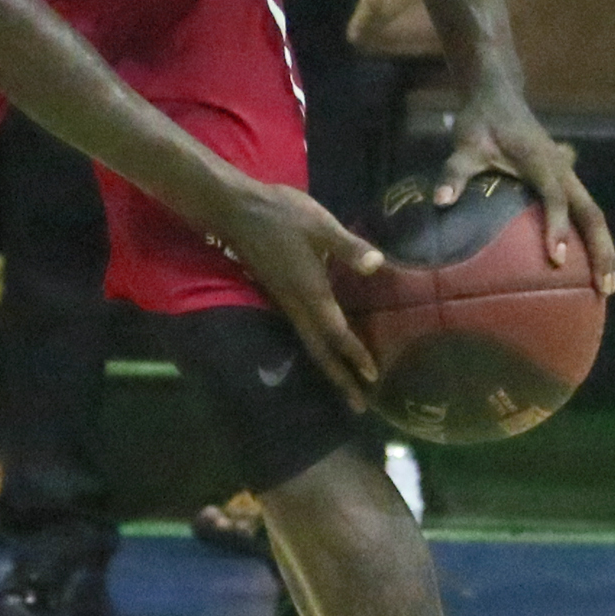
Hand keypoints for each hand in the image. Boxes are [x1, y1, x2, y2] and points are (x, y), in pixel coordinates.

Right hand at [205, 176, 386, 407]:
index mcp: (309, 291)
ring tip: (346, 385)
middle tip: (358, 405)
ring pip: (309, 342)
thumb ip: (348, 247)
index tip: (372, 377)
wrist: (236, 210)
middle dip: (339, 378)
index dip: (354, 354)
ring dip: (328, 366)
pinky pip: (301, 329)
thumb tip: (377, 266)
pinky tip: (325, 347)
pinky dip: (318, 346)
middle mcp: (296, 304)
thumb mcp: (320, 225)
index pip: (336, 331)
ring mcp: (284, 300)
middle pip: (319, 349)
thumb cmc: (280, 215)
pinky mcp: (278, 293)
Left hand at [326, 0, 440, 57]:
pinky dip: (420, 16)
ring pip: (414, 15)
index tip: (354, 36)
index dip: (361, 28)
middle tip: (369, 39)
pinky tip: (411, 17)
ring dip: (398, 26)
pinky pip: (431, 6)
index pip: (371, 11)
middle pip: (391, 18)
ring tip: (389, 33)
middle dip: (379, 33)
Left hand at [437, 82, 614, 295]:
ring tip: (606, 287)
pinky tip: (588, 266)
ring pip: (593, 213)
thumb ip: (455, 172)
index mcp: (541, 162)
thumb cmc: (482, 122)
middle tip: (604, 288)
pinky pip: (584, 212)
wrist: (498, 96)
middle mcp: (563, 171)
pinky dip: (591, 238)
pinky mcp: (564, 181)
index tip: (557, 259)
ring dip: (603, 248)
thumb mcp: (464, 144)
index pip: (555, 198)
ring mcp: (567, 176)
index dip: (557, 227)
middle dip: (601, 250)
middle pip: (591, 212)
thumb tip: (440, 201)